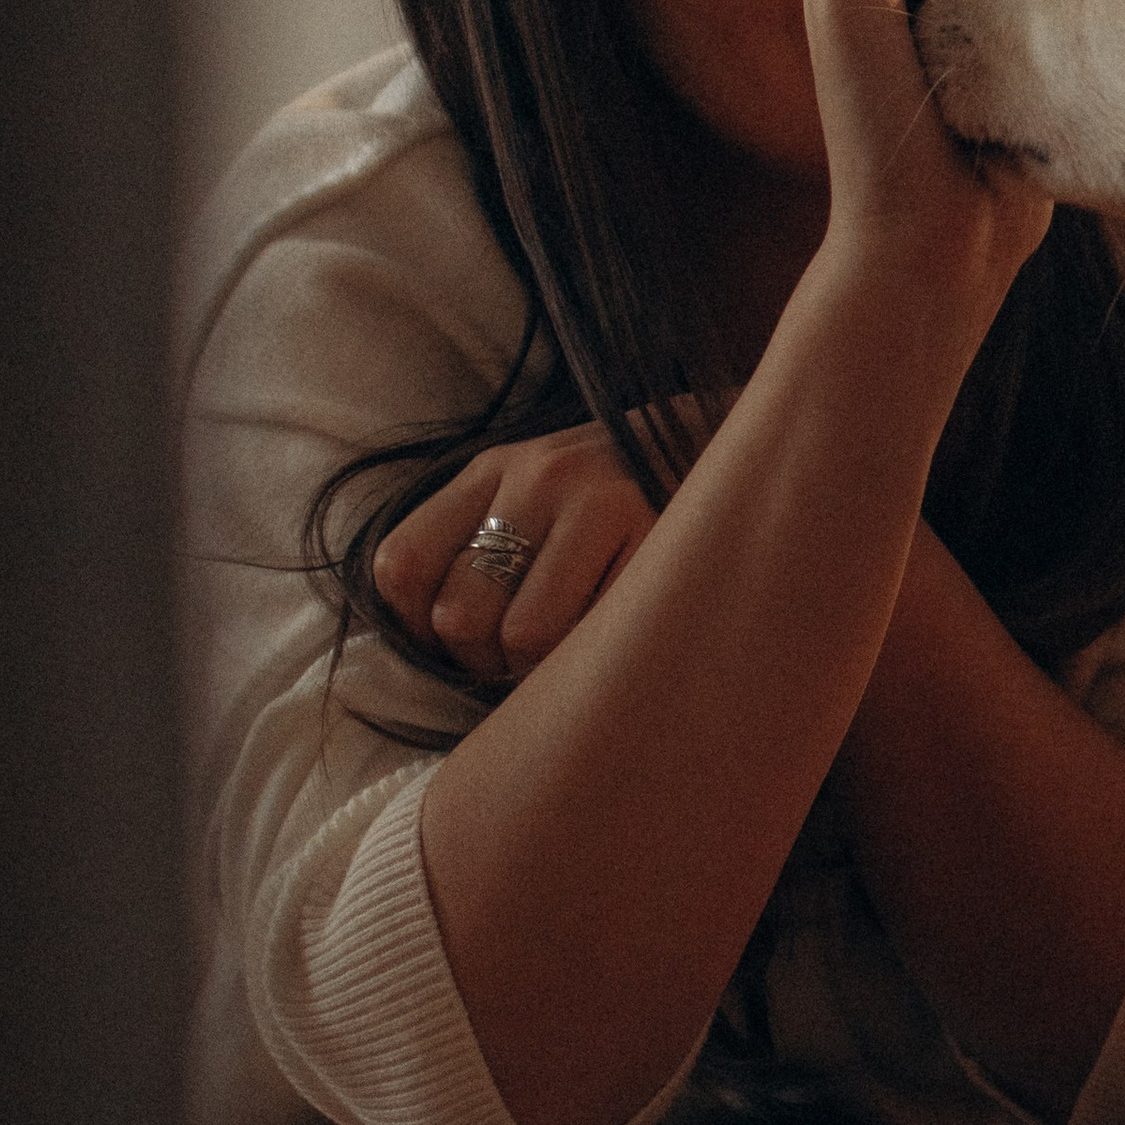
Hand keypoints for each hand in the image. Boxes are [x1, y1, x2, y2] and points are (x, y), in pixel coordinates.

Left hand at [374, 425, 659, 684]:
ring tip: (567, 649)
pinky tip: (609, 634)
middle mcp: (538, 475)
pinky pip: (593, 635)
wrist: (723, 457)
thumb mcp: (530, 497)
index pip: (401, 564)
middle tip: (519, 656)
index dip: (413, 628)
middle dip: (483, 660)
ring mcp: (599, 500)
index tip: (451, 642)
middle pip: (458, 615)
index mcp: (491, 470)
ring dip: (541, 667)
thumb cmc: (610, 503)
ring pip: (523, 634)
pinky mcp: (654, 533)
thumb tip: (428, 643)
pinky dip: (593, 655)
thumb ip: (472, 549)